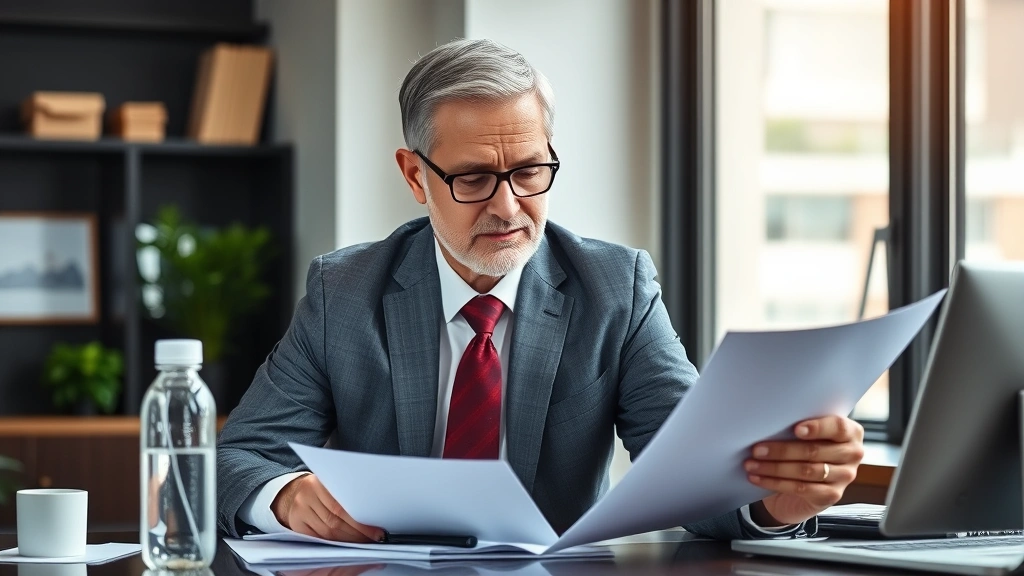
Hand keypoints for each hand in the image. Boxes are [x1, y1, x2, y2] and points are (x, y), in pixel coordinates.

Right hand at [271, 473, 384, 541]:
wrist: (294, 492)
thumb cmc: (320, 488)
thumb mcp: (330, 484)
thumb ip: (346, 494)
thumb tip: (372, 513)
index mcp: (318, 482)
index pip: (341, 507)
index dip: (360, 522)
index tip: (376, 530)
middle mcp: (306, 496)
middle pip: (335, 522)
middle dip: (357, 533)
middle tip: (373, 538)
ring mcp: (299, 511)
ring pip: (328, 533)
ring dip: (349, 540)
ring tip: (363, 541)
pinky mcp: (296, 524)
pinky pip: (318, 538)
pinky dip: (334, 542)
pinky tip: (346, 543)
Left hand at [745, 415, 864, 525]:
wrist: (803, 483)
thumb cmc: (802, 448)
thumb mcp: (805, 434)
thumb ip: (798, 426)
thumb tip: (769, 422)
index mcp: (850, 432)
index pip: (838, 427)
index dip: (817, 427)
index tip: (796, 429)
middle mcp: (852, 453)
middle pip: (815, 451)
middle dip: (781, 450)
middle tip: (756, 449)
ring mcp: (844, 476)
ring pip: (806, 470)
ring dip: (774, 468)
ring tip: (751, 464)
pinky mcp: (831, 495)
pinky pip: (801, 488)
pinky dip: (775, 483)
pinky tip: (757, 478)